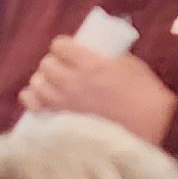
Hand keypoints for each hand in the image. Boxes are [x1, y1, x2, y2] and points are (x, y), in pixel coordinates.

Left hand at [18, 38, 175, 143]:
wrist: (143, 132)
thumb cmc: (145, 98)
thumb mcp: (132, 66)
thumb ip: (109, 57)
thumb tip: (97, 53)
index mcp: (91, 64)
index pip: (60, 46)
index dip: (62, 46)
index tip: (67, 49)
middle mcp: (71, 83)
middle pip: (45, 64)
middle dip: (53, 63)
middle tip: (61, 68)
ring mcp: (62, 105)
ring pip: (36, 85)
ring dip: (43, 81)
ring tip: (52, 84)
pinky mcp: (58, 124)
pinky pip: (32, 106)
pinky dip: (33, 99)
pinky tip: (41, 99)